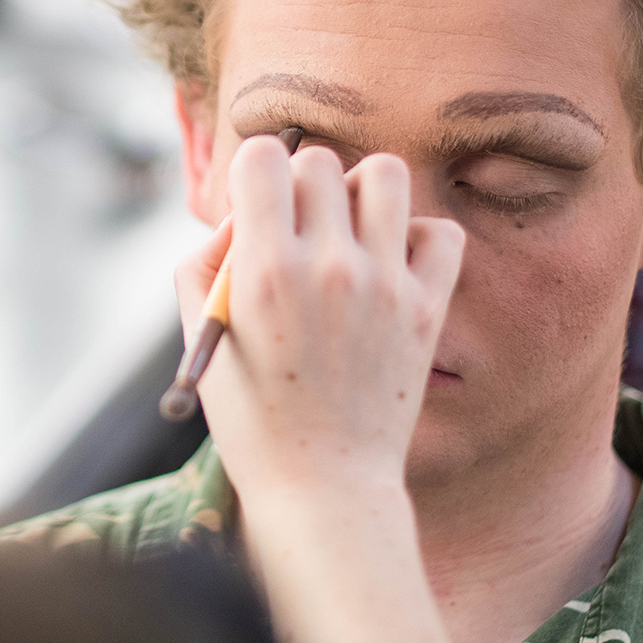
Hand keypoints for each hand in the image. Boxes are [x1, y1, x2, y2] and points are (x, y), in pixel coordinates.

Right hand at [175, 137, 464, 502]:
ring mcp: (383, 284)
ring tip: (350, 234)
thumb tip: (237, 217)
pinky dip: (418, 237)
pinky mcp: (425, 308)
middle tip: (298, 233)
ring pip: (386, 174)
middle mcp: (328, 266)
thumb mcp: (201, 338)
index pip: (262, 156)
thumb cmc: (251, 417)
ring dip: (363, 193)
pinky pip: (440, 231)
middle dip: (302, 185)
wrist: (323, 487)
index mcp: (264, 270)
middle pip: (319, 161)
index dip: (254, 173)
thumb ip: (203, 263)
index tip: (256, 207)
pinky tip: (392, 267)